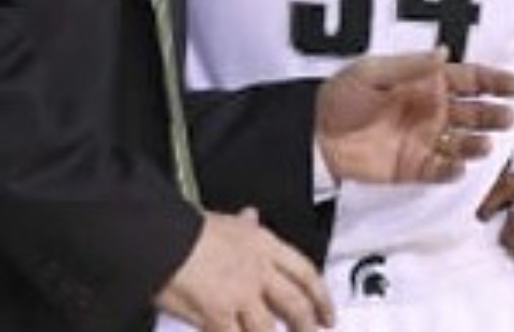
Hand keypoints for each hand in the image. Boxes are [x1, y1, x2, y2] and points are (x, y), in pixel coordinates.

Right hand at [155, 208, 333, 330]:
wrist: (163, 238)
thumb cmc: (188, 229)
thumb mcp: (225, 219)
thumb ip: (244, 223)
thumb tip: (252, 215)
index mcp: (264, 244)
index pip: (305, 272)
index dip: (322, 297)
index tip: (328, 313)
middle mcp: (258, 269)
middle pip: (295, 304)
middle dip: (308, 326)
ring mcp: (240, 294)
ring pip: (269, 329)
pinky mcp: (219, 315)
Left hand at [316, 48, 513, 182]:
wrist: (316, 135)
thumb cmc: (341, 97)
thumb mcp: (372, 73)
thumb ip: (410, 67)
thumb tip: (444, 52)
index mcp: (426, 82)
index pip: (469, 79)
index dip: (493, 81)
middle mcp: (432, 110)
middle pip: (474, 111)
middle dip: (493, 114)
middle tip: (506, 116)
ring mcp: (426, 139)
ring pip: (464, 142)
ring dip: (478, 143)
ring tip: (483, 143)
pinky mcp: (415, 167)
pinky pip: (442, 170)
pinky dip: (452, 169)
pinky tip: (456, 165)